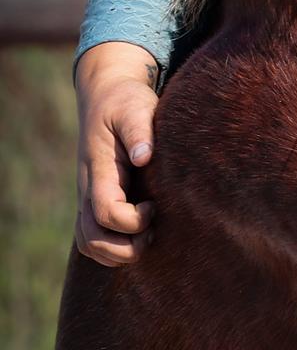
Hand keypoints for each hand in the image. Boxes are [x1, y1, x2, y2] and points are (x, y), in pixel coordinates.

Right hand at [75, 42, 159, 265]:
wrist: (105, 96)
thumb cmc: (125, 102)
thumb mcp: (135, 107)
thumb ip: (139, 130)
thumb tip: (144, 156)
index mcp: (98, 170)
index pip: (106, 213)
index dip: (133, 220)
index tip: (154, 206)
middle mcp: (88, 189)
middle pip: (92, 240)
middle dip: (125, 248)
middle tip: (152, 231)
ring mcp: (88, 198)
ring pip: (90, 245)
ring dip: (118, 253)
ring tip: (147, 234)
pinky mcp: (94, 201)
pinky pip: (92, 239)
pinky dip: (113, 249)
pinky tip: (139, 233)